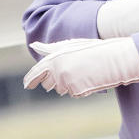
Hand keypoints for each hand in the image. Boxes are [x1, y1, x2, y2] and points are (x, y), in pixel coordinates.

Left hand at [24, 37, 138, 96]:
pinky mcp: (76, 91)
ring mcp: (67, 82)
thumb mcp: (69, 45)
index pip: (36, 72)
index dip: (30, 79)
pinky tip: (88, 79)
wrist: (113, 58)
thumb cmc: (91, 49)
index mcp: (54, 58)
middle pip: (48, 84)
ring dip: (68, 84)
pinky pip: (73, 93)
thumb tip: (34, 45)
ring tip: (82, 72)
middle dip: (54, 81)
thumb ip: (50, 48)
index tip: (26, 85)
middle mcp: (57, 70)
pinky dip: (79, 89)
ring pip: (61, 89)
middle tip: (70, 71)